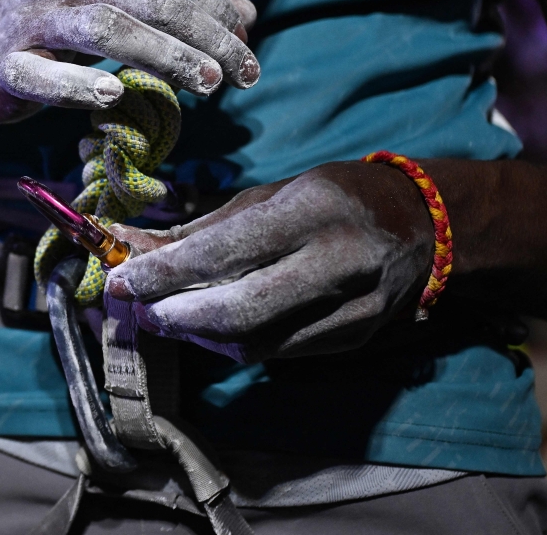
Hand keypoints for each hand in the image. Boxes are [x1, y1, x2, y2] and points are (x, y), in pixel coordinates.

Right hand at [0, 0, 259, 121]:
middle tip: (244, 72)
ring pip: (106, 28)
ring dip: (163, 55)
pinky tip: (114, 94)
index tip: (245, 36)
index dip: (213, 1)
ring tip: (207, 85)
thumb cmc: (49, 27)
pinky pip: (46, 76)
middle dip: (205, 35)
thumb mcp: (109, 3)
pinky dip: (80, 84)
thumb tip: (246, 14)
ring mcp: (29, 19)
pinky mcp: (6, 65)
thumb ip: (171, 6)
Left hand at [105, 162, 434, 361]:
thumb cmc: (334, 197)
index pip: (226, 251)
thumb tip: (136, 246)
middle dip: (178, 315)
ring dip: (200, 335)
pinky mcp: (357, 338)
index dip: (166, 272)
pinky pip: (280, 353)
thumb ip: (205, 227)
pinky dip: (235, 343)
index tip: (121, 278)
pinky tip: (211, 329)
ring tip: (168, 316)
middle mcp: (338, 260)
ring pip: (257, 341)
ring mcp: (354, 307)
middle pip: (241, 309)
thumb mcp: (272, 194)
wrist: (425, 224)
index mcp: (313, 209)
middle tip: (140, 308)